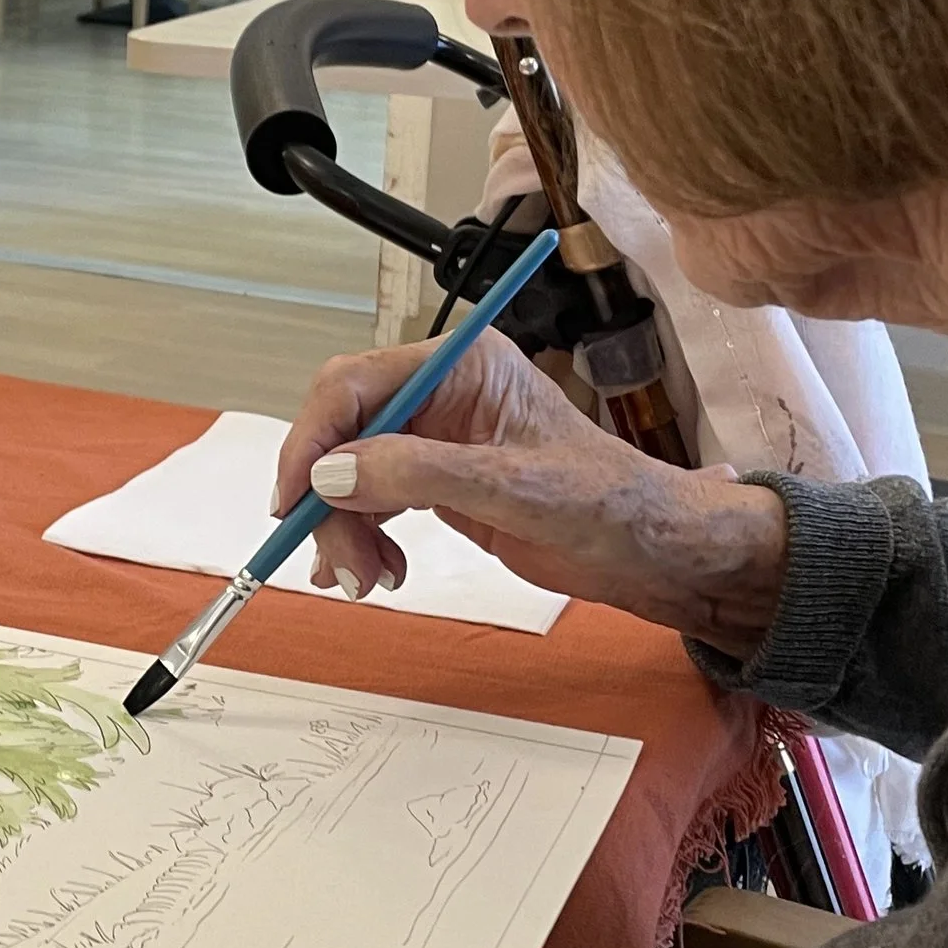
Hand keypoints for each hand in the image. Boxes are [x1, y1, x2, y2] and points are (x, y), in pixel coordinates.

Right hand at [272, 329, 790, 654]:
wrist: (655, 553)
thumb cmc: (611, 505)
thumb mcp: (514, 490)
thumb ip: (419, 474)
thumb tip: (331, 474)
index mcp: (462, 367)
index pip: (353, 385)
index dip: (312, 441)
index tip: (292, 499)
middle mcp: (440, 396)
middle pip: (341, 434)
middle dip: (327, 500)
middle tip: (340, 564)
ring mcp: (436, 441)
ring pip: (348, 476)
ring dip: (343, 530)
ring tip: (368, 580)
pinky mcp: (437, 484)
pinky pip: (370, 504)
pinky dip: (361, 540)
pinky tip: (378, 574)